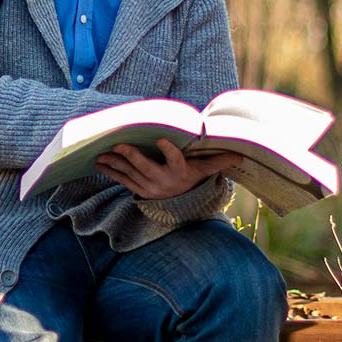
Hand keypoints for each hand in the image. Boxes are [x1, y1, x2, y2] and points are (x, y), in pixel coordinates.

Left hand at [96, 139, 241, 199]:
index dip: (168, 150)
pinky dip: (111, 171)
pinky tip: (99, 162)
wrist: (180, 201)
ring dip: (115, 163)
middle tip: (120, 144)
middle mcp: (162, 180)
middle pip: (146, 167)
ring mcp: (148, 186)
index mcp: (179, 171)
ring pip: (130, 173)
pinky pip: (122, 180)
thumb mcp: (205, 169)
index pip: (175, 160)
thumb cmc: (192, 177)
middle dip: (132, 156)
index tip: (162, 139)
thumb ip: (219, 160)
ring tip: (102, 153)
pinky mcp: (138, 189)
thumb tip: (241, 154)